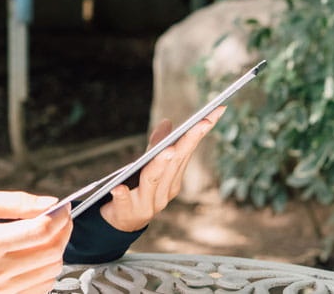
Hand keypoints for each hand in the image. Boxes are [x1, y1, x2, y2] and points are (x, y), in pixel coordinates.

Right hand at [0, 189, 71, 293]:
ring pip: (50, 272)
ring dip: (56, 251)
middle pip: (51, 253)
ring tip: (46, 236)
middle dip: (63, 232)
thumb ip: (17, 202)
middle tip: (59, 219)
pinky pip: (41, 288)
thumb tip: (50, 204)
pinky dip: (46, 270)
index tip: (63, 208)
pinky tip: (36, 256)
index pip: (40, 232)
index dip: (60, 217)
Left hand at [99, 106, 225, 231]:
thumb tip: (167, 122)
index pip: (187, 151)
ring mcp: (147, 203)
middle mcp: (165, 191)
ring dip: (160, 165)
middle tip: (199, 122)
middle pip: (174, 163)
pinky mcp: (127, 212)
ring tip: (166, 150)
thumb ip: (156, 146)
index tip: (215, 111)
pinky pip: (124, 202)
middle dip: (187, 142)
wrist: (124, 222)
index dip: (200, 131)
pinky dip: (122, 195)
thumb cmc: (139, 190)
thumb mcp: (149, 167)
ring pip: (153, 181)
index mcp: (173, 178)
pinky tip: (117, 188)